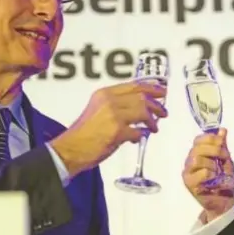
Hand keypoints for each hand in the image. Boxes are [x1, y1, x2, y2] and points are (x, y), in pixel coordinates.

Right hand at [49, 81, 166, 176]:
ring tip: (154, 127)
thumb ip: (116, 104)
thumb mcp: (98, 109)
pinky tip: (136, 138)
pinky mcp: (117, 131)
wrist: (70, 149)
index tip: (162, 91)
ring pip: (143, 112)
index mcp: (104, 94)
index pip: (134, 86)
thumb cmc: (84, 132)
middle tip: (163, 112)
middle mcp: (109, 101)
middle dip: (156, 106)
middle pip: (141, 98)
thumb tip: (141, 106)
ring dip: (151, 121)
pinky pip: (138, 131)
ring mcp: (114, 116)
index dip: (151, 88)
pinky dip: (140, 135)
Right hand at [183, 128, 233, 223]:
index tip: (222, 142)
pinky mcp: (189, 183)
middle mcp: (189, 161)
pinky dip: (211, 173)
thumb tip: (222, 130)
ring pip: (196, 159)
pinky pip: (201, 173)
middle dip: (214, 150)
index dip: (210, 138)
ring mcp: (188, 172)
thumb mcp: (225, 160)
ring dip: (212, 163)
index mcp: (197, 153)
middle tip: (225, 157)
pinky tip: (215, 178)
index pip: (198, 140)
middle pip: (197, 148)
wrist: (224, 200)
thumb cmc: (223, 179)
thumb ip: (222, 146)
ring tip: (218, 171)